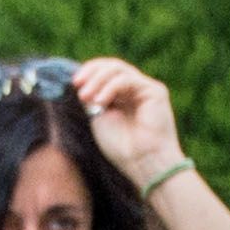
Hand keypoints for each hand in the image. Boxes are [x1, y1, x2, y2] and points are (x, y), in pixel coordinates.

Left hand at [71, 56, 189, 189]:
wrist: (143, 163)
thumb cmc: (123, 149)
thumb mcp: (99, 118)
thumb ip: (93, 98)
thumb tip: (80, 82)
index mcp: (123, 96)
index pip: (106, 72)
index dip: (89, 72)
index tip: (74, 83)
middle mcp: (136, 90)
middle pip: (112, 66)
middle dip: (92, 73)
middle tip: (77, 84)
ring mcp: (146, 89)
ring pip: (118, 69)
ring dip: (98, 80)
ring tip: (86, 96)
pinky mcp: (155, 91)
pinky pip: (127, 79)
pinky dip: (110, 87)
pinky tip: (100, 101)